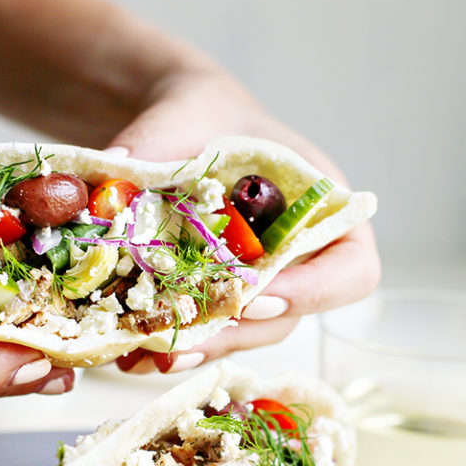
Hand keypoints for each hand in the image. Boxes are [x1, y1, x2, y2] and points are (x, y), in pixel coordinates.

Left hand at [109, 68, 379, 372]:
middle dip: (234, 333)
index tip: (256, 298)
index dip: (313, 293)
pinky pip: (204, 333)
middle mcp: (299, 257)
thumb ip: (157, 142)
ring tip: (147, 353)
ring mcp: (257, 284)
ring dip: (199, 347)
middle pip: (289, 317)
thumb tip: (114, 173)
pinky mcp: (215, 299)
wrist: (171, 128)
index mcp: (323, 209)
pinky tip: (129, 352)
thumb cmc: (202, 112)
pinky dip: (169, 343)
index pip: (351, 270)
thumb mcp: (186, 112)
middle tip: (182, 342)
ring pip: (243, 334)